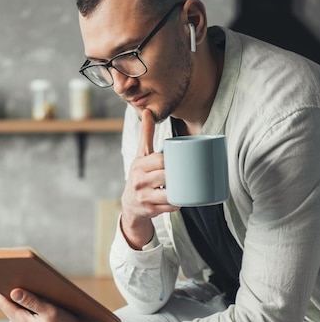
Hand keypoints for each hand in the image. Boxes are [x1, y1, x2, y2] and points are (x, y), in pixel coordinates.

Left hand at [0, 288, 107, 321]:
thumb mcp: (50, 311)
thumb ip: (31, 301)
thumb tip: (14, 291)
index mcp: (21, 321)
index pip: (2, 301)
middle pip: (7, 303)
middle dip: (6, 288)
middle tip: (7, 271)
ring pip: (15, 307)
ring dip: (17, 296)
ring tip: (21, 278)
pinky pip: (22, 312)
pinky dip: (25, 303)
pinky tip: (33, 293)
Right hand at [121, 108, 178, 248]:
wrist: (130, 204)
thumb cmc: (140, 175)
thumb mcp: (141, 155)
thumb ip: (146, 135)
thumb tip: (148, 111)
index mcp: (139, 165)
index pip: (160, 160)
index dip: (173, 160)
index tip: (183, 159)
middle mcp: (139, 181)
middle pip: (166, 175)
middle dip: (179, 174)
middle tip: (192, 171)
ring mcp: (144, 197)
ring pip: (169, 193)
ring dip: (182, 190)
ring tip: (190, 184)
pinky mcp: (150, 210)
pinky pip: (170, 206)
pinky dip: (179, 203)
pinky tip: (184, 199)